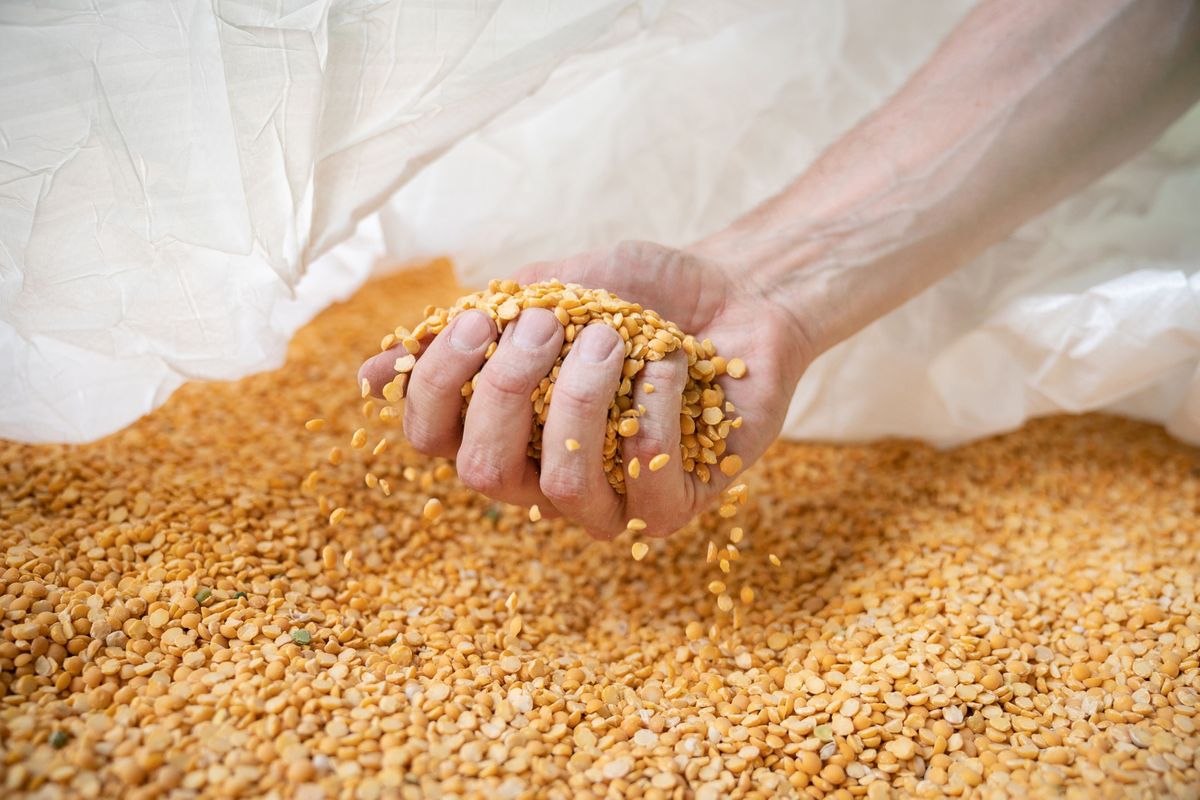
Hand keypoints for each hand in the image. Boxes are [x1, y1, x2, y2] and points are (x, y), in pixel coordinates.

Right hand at [359, 241, 813, 537]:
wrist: (738, 291)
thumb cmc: (639, 293)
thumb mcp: (553, 290)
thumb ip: (473, 327)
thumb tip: (369, 375)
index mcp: (502, 427)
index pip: (431, 438)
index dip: (436, 386)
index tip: (475, 321)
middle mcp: (542, 477)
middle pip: (482, 472)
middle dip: (507, 388)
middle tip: (550, 321)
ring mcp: (609, 502)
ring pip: (563, 487)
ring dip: (582, 399)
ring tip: (617, 335)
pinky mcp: (675, 507)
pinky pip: (646, 486)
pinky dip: (657, 409)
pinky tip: (675, 363)